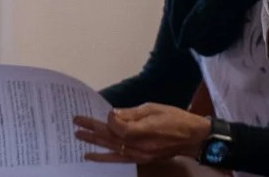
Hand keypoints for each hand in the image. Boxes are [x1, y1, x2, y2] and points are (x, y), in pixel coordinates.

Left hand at [72, 103, 211, 163]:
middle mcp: (141, 146)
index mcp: (144, 130)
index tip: (105, 112)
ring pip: (112, 149)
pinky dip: (105, 158)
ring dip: (94, 143)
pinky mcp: (142, 159)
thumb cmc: (174, 118)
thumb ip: (131, 114)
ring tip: (78, 137)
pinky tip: (92, 156)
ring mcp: (141, 155)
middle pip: (111, 138)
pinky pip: (119, 159)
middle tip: (76, 124)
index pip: (118, 128)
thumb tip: (112, 115)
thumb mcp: (153, 109)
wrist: (192, 137)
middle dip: (93, 130)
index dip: (109, 120)